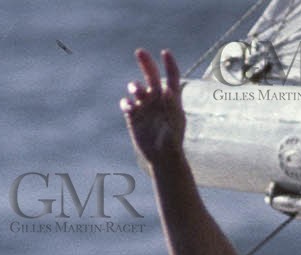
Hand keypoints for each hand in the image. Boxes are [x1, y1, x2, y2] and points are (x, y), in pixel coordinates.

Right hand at [121, 49, 185, 168]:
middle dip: (146, 63)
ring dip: (135, 86)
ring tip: (136, 90)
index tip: (165, 53)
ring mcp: (144, 106)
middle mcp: (157, 98)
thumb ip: (172, 107)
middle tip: (140, 52)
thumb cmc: (173, 142)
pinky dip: (126, 103)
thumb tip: (167, 90)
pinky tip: (129, 106)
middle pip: (151, 76)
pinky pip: (127, 104)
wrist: (161, 157)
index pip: (172, 76)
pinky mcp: (133, 116)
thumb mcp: (175, 124)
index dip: (169, 64)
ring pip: (137, 89)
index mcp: (171, 98)